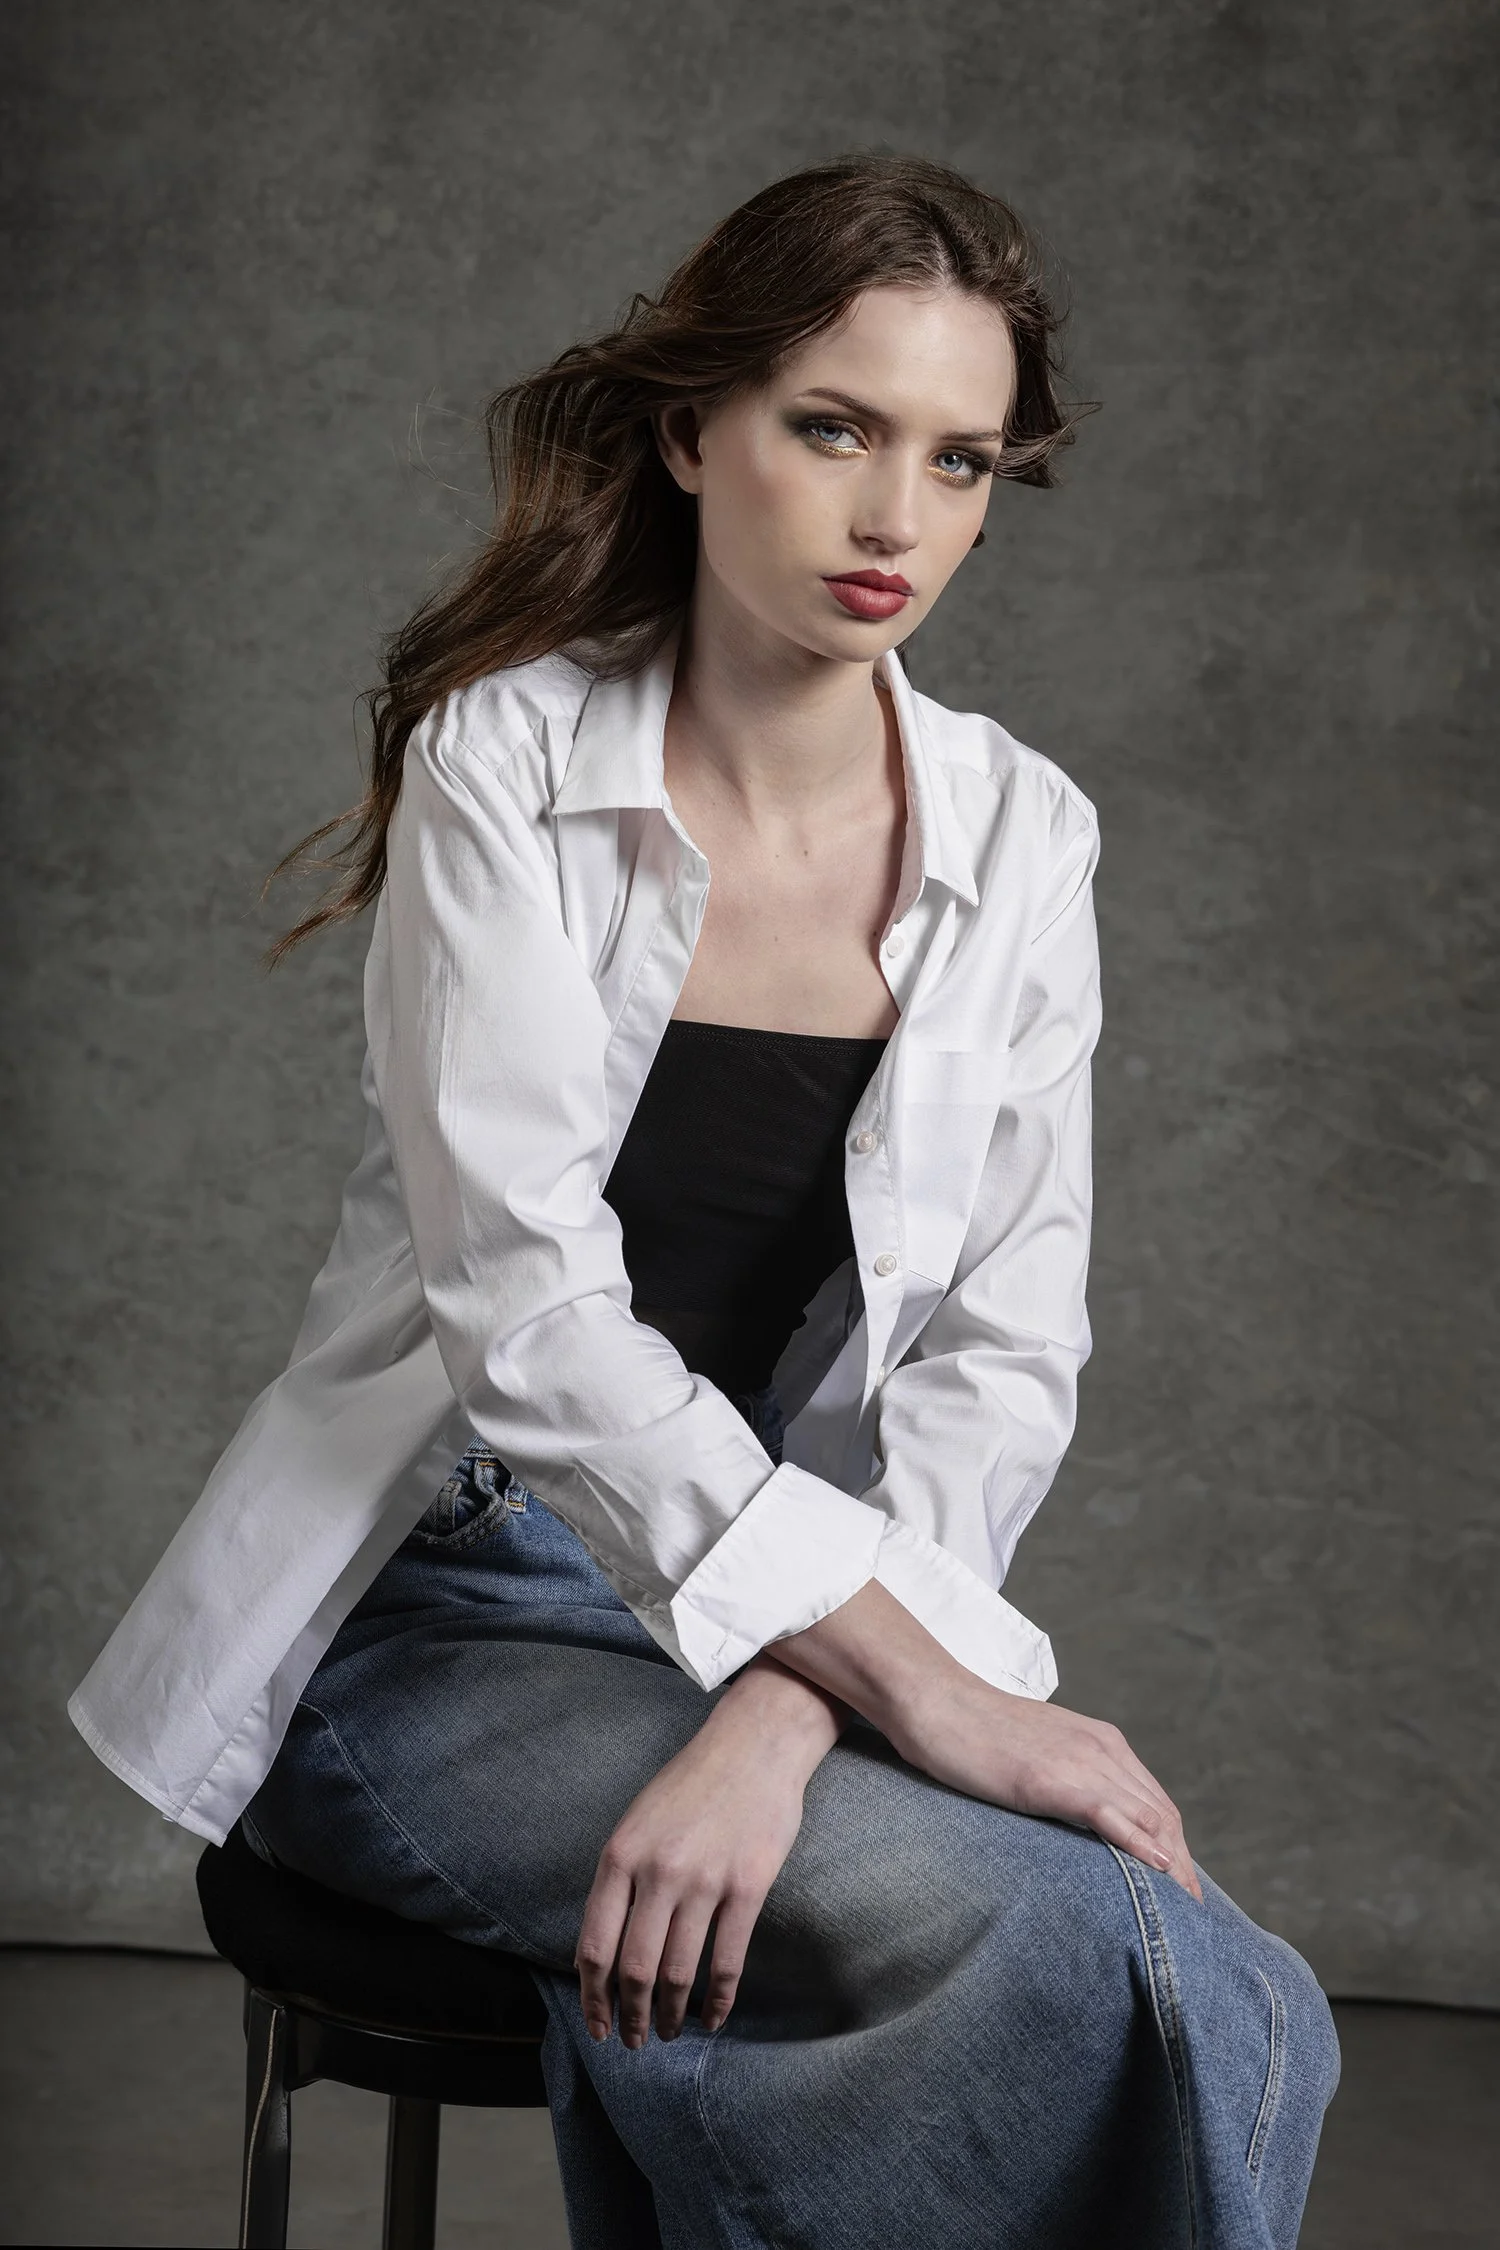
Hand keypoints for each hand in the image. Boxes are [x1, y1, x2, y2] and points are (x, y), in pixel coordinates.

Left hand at [574, 1660, 845, 2046]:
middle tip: (635, 2040)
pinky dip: (718, 1999)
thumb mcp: (637, 1821)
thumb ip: (619, 1879)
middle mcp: (657, 1872)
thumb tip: (601, 1949)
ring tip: (670, 2032)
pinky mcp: (748, 1887)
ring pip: (678, 1971)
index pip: (595, 1946)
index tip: (598, 2025)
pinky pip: (727, 1960)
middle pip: (634, 1968)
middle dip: (631, 2015)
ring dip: (672, 2013)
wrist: (754, 1745)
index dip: (593, 1997)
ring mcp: (704, 1881)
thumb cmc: (692, 1783)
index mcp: (621, 1855)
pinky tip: (713, 2017)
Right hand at [773, 1580, 1202, 1901]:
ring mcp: (1078, 1760)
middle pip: (1162, 1816)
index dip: (1175, 1849)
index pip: (1156, 1803)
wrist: (933, 1700)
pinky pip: (1108, 1812)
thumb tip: (1077, 1821)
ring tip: (1187, 1916)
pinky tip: (1155, 1869)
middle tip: (1195, 1920)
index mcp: (1101, 1742)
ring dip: (1171, 1867)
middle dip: (1183, 1867)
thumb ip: (1064, 1781)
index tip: (1181, 1892)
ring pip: (1146, 1817)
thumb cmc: (972, 1732)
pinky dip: (1137, 1842)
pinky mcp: (1050, 1777)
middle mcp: (1101, 1748)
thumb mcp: (1034, 1755)